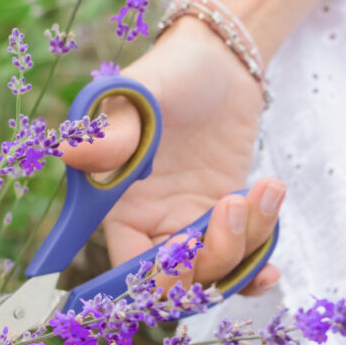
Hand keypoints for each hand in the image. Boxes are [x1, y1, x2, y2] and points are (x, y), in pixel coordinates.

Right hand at [65, 18, 282, 295]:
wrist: (220, 62)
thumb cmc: (170, 73)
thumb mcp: (140, 97)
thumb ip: (113, 130)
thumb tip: (74, 151)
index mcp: (119, 209)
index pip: (128, 270)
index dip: (155, 277)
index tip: (184, 247)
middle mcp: (152, 226)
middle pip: (178, 282)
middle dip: (211, 258)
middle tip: (231, 204)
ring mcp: (192, 226)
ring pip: (217, 271)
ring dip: (247, 243)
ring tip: (264, 188)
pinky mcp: (227, 220)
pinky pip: (240, 263)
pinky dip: (256, 268)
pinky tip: (271, 265)